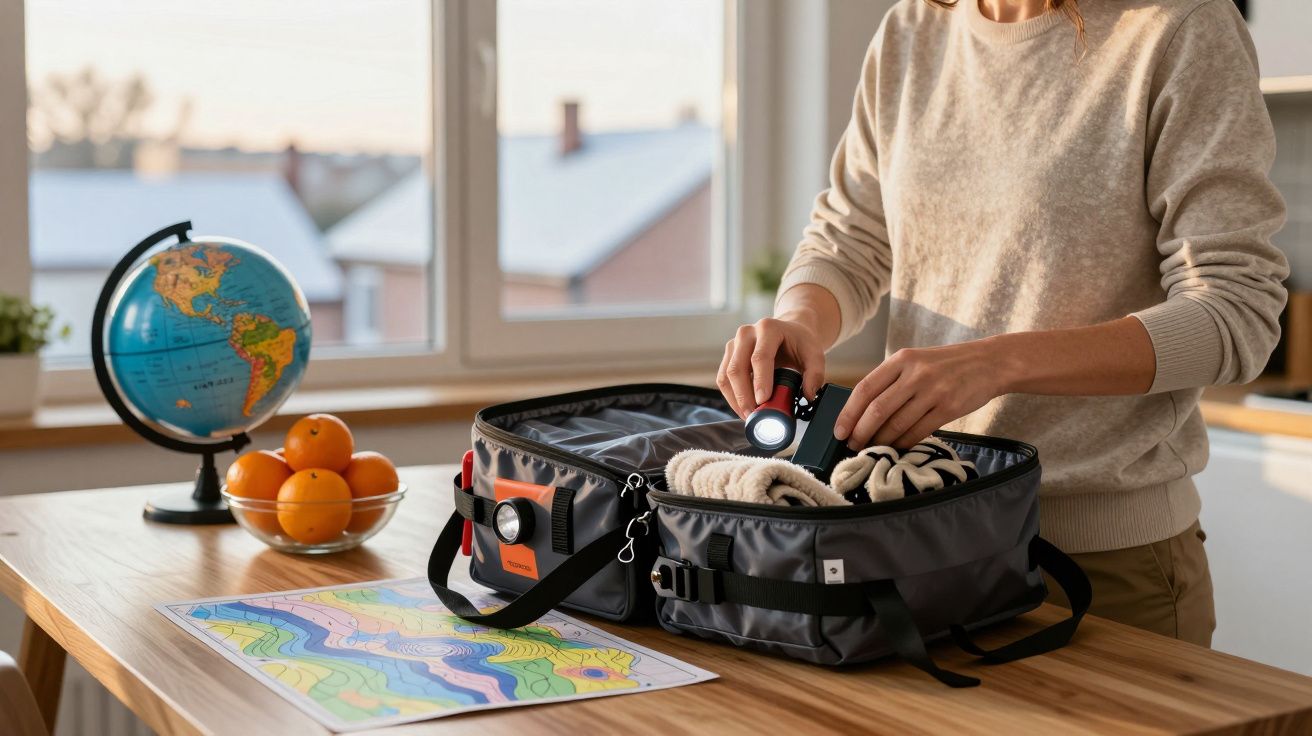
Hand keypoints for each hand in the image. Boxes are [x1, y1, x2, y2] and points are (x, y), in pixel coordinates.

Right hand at [717, 316, 827, 418]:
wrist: (789, 331)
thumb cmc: (799, 342)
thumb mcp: (814, 354)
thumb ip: (815, 374)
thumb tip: (808, 396)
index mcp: (768, 328)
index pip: (760, 357)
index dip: (760, 381)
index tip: (762, 401)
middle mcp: (746, 333)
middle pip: (737, 367)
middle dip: (743, 395)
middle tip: (754, 414)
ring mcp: (734, 344)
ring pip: (726, 375)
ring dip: (735, 399)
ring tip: (748, 415)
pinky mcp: (728, 355)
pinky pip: (723, 378)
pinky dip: (731, 396)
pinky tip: (742, 407)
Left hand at [833, 341, 1007, 449]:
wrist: (989, 363)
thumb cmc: (946, 365)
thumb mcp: (916, 361)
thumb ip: (891, 380)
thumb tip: (861, 412)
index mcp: (902, 359)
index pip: (865, 388)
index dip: (848, 413)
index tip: (839, 431)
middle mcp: (915, 374)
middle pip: (877, 410)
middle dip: (861, 432)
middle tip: (853, 445)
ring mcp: (933, 391)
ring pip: (897, 424)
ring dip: (881, 441)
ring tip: (873, 449)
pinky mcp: (949, 408)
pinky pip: (918, 432)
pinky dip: (904, 443)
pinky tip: (897, 448)